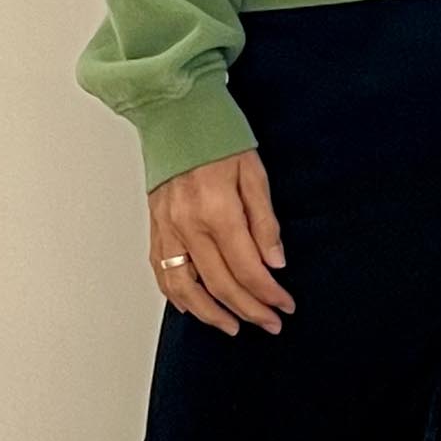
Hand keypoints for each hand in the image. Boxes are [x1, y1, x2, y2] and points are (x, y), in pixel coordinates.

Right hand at [147, 147, 295, 335]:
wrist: (175, 114)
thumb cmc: (217, 136)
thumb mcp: (254, 172)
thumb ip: (265, 222)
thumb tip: (275, 263)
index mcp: (217, 210)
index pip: (248, 268)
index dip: (269, 294)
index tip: (285, 306)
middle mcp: (188, 225)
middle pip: (220, 285)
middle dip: (249, 310)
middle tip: (270, 323)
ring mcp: (167, 228)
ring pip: (186, 288)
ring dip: (211, 314)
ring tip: (233, 326)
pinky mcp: (155, 227)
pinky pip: (163, 272)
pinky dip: (178, 295)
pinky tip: (194, 307)